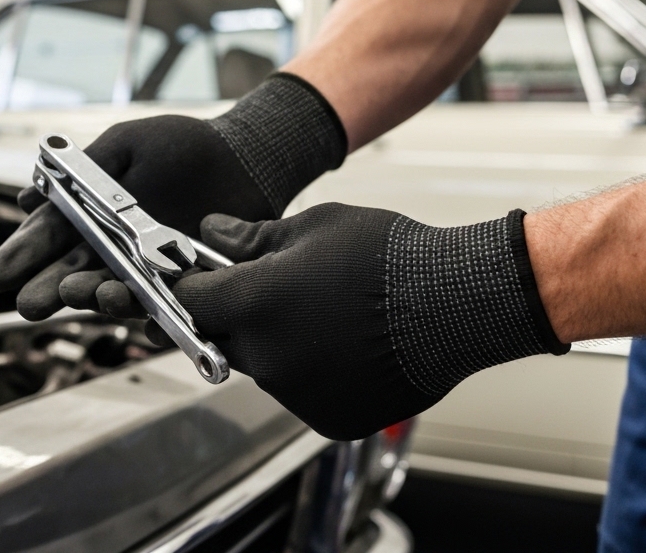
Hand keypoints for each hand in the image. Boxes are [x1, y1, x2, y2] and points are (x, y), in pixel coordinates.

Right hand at [0, 114, 274, 319]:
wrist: (242, 159)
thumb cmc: (181, 146)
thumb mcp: (125, 144)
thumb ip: (84, 169)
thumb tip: (29, 197)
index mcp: (89, 218)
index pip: (47, 240)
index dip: (21, 257)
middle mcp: (111, 251)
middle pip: (72, 274)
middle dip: (49, 289)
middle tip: (28, 304)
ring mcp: (148, 271)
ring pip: (113, 292)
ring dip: (94, 297)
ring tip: (80, 297)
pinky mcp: (184, 286)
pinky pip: (164, 305)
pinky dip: (150, 311)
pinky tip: (138, 312)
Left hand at [173, 204, 567, 439]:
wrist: (456, 304)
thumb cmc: (387, 257)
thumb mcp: (313, 226)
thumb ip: (252, 238)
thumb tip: (212, 234)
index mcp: (252, 304)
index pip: (190, 301)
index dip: (194, 285)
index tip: (203, 277)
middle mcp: (266, 357)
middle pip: (222, 339)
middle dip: (235, 317)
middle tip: (273, 292)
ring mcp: (296, 395)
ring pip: (264, 369)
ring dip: (277, 345)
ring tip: (324, 315)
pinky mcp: (327, 420)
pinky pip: (302, 395)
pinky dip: (312, 374)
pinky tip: (346, 347)